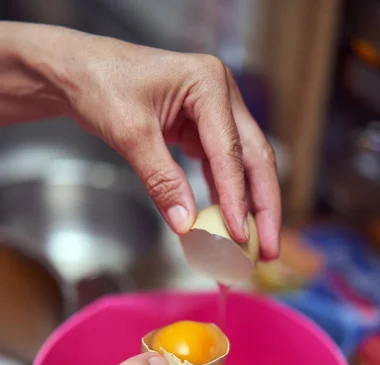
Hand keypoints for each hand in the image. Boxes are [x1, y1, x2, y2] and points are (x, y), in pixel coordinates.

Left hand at [2, 23, 279, 257]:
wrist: (80, 72)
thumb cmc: (102, 86)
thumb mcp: (131, 135)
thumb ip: (161, 180)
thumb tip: (185, 225)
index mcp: (208, 84)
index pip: (229, 151)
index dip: (237, 198)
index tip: (240, 235)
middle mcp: (221, 94)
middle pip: (255, 157)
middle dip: (264, 206)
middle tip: (269, 248)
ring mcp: (216, 110)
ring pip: (245, 164)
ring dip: (252, 204)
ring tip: (258, 244)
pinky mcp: (204, 127)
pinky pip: (222, 165)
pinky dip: (227, 194)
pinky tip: (230, 222)